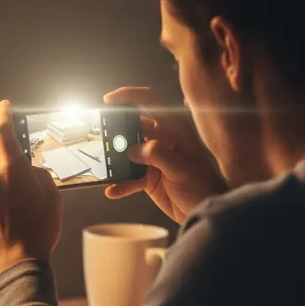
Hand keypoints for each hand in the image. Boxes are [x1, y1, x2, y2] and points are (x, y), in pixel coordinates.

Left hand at [0, 100, 61, 276]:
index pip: (3, 130)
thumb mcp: (52, 197)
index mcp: (13, 169)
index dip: (3, 113)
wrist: (17, 263)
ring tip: (3, 187)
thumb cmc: (40, 231)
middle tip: (4, 153)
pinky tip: (0, 209)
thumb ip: (39, 174)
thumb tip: (28, 168)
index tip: (4, 107)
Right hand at [103, 86, 226, 223]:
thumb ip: (157, 154)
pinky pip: (129, 176)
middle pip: (133, 126)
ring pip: (127, 152)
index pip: (151, 101)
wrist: (204, 209)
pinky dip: (121, 183)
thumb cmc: (201, 186)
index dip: (130, 96)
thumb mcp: (181, 168)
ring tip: (103, 165)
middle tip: (100, 137)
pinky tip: (112, 190)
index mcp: (174, 129)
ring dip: (115, 159)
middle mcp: (162, 139)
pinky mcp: (148, 177)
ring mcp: (154, 158)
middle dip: (115, 130)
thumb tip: (132, 150)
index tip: (108, 100)